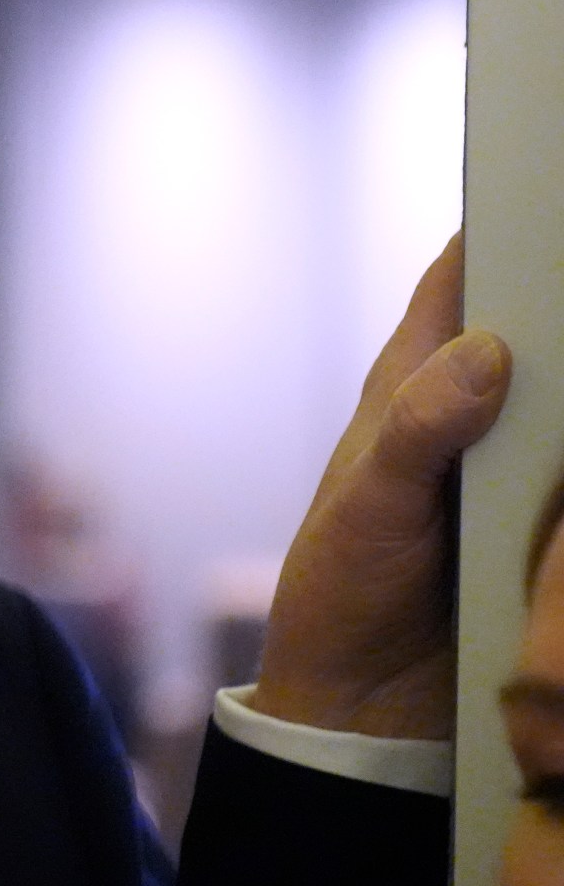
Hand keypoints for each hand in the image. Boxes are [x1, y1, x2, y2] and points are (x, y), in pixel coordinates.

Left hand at [255, 234, 511, 739]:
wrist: (362, 714)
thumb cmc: (343, 597)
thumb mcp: (368, 514)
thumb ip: (417, 434)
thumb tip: (488, 351)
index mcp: (414, 392)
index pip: (462, 281)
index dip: (501, 225)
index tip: (551, 171)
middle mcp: (478, 418)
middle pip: (545, 331)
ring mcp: (524, 471)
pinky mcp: (556, 532)